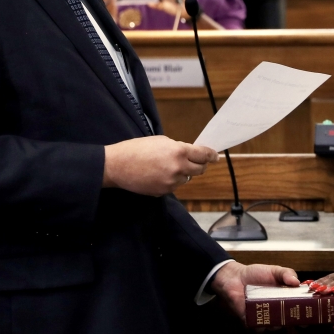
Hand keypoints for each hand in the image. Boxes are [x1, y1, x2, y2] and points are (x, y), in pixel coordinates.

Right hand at [103, 136, 217, 194]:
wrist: (117, 166)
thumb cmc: (137, 149)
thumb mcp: (161, 141)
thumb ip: (178, 148)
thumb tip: (190, 153)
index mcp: (179, 152)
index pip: (204, 155)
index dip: (211, 155)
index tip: (215, 156)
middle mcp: (178, 169)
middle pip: (200, 170)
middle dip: (199, 165)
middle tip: (195, 161)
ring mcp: (171, 183)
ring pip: (186, 179)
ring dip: (183, 173)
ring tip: (167, 166)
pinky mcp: (163, 192)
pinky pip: (174, 186)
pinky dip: (171, 181)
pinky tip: (158, 174)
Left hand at [209, 261, 299, 322]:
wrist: (236, 277)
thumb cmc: (256, 274)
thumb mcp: (274, 270)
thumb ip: (286, 273)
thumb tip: (296, 282)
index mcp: (286, 299)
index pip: (299, 311)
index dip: (306, 316)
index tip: (311, 317)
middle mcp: (277, 311)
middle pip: (289, 322)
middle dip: (293, 321)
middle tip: (293, 315)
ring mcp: (265, 317)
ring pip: (274, 327)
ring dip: (276, 323)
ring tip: (274, 311)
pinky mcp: (252, 321)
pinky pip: (258, 328)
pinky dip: (259, 325)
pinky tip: (259, 315)